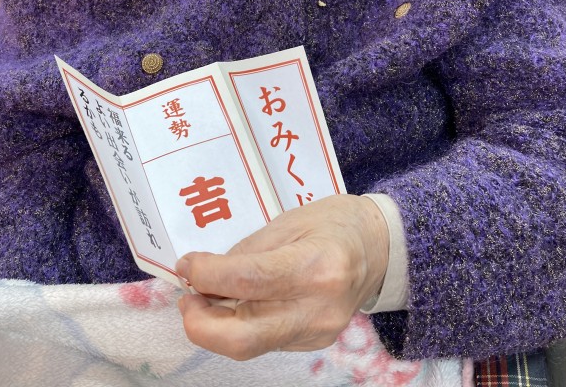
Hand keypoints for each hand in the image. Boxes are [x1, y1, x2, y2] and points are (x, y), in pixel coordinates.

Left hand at [177, 195, 388, 359]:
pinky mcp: (312, 343)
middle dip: (200, 324)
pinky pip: (264, 340)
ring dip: (215, 325)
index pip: (247, 281)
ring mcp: (316, 332)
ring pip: (249, 345)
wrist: (379, 247)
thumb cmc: (334, 222)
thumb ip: (246, 251)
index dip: (206, 276)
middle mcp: (317, 308)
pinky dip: (239, 324)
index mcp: (315, 266)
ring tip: (205, 296)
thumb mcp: (289, 220)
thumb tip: (203, 275)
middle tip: (186, 298)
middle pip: (242, 339)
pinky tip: (234, 302)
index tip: (186, 265)